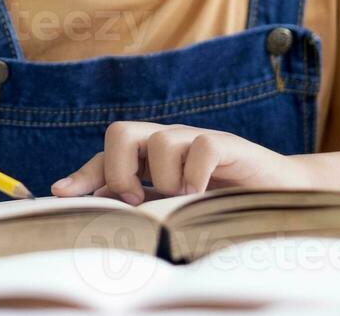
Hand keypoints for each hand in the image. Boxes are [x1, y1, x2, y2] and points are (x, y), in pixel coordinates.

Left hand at [51, 122, 317, 204]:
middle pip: (121, 132)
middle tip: (139, 199)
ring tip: (184, 200)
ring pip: (159, 141)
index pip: (106, 156)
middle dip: (120, 170)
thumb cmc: (221, 203)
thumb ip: (140, 202)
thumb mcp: (174, 206)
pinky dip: (195, 175)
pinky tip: (203, 195)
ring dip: (167, 179)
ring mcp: (195, 139)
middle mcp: (167, 142)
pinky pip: (198, 147)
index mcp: (150, 158)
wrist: (278, 194)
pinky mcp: (226, 144)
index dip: (82, 174)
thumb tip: (94, 201)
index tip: (61, 194)